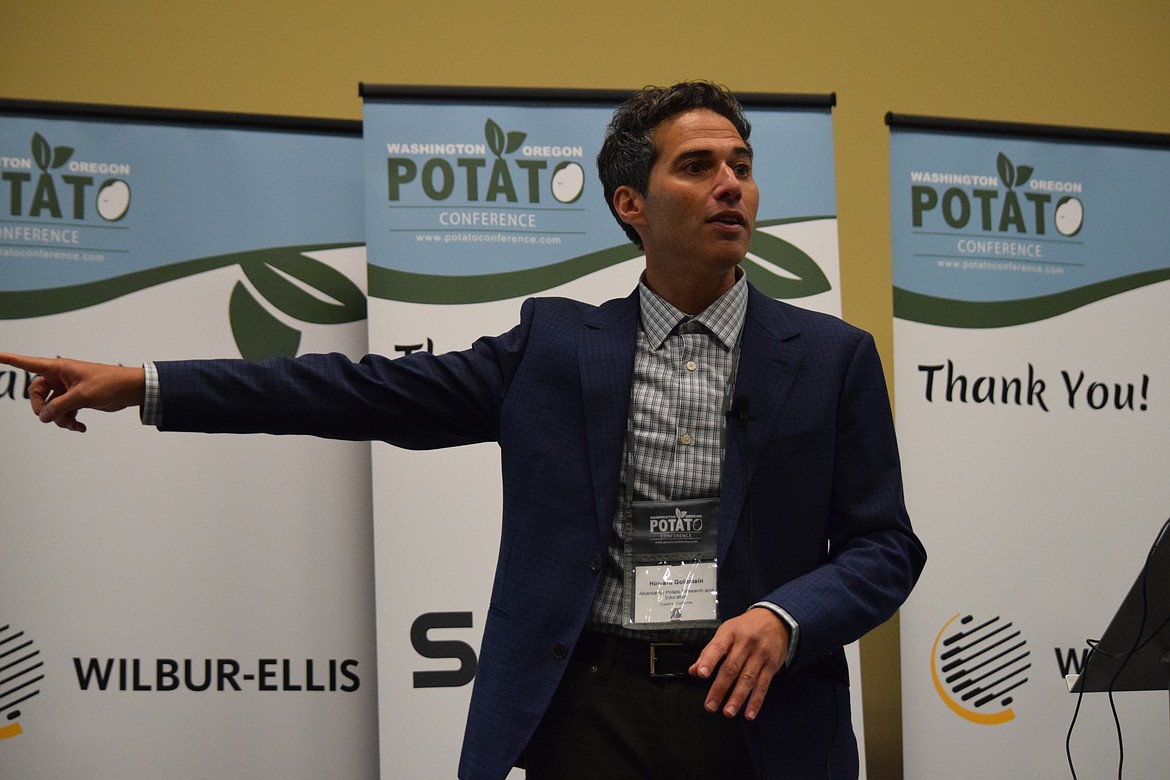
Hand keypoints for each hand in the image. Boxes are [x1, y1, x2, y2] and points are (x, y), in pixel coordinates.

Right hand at [0, 352, 144, 432]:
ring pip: (51, 406)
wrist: (131, 390)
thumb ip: (59, 406)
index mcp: (60, 368)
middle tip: (50, 417)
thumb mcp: (82, 395)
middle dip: (42, 408)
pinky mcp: (77, 399)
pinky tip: (80, 427)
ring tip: (73, 424)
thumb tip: (43, 416)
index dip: (11, 360)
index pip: (29, 363)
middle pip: (37, 393)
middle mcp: (61, 377)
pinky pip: (64, 412)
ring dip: (59, 418)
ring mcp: (68, 389)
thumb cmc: (110, 383)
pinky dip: (69, 421)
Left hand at [690, 607, 788, 720]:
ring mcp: (760, 655)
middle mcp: (746, 643)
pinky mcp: (771, 665)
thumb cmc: (747, 627)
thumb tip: (694, 670)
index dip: (709, 660)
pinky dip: (756, 701)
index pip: (718, 647)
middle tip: (710, 705)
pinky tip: (750, 713)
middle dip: (720, 688)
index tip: (702, 674)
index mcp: (730, 633)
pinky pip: (763, 685)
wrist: (776, 619)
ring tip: (728, 711)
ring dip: (737, 698)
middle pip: (731, 668)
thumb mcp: (727, 632)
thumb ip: (710, 651)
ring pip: (747, 679)